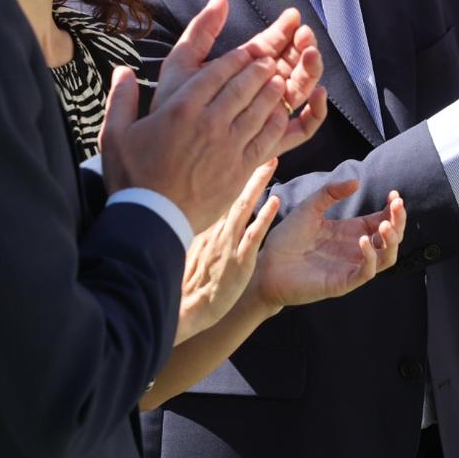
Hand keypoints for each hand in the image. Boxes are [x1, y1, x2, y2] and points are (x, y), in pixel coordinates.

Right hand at [101, 0, 327, 230]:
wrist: (153, 219)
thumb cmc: (133, 176)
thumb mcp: (115, 134)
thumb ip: (120, 99)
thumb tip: (121, 70)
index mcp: (182, 108)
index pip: (217, 72)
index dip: (236, 59)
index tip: (246, 53)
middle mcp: (209, 122)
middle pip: (243, 86)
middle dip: (259, 69)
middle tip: (268, 61)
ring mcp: (228, 146)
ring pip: (259, 109)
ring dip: (271, 91)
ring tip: (279, 80)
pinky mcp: (240, 168)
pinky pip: (266, 139)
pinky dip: (275, 123)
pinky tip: (280, 114)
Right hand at [174, 160, 280, 343]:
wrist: (184, 310)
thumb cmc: (183, 283)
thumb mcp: (184, 249)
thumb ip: (196, 230)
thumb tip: (201, 214)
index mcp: (200, 224)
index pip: (217, 192)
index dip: (230, 170)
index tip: (240, 150)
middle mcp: (213, 228)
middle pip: (230, 191)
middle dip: (247, 167)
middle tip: (262, 147)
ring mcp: (226, 243)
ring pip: (243, 205)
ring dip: (257, 182)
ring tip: (271, 162)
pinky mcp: (238, 260)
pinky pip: (254, 234)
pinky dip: (264, 216)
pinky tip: (275, 201)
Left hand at [252, 181, 404, 309]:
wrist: (267, 264)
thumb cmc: (287, 237)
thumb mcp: (310, 207)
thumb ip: (330, 192)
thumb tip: (356, 182)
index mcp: (351, 231)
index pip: (382, 221)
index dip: (393, 210)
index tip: (395, 195)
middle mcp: (355, 249)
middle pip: (390, 238)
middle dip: (398, 222)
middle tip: (397, 206)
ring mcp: (351, 266)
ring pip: (386, 258)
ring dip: (391, 241)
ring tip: (384, 225)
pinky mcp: (342, 282)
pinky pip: (366, 272)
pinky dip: (371, 257)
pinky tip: (363, 240)